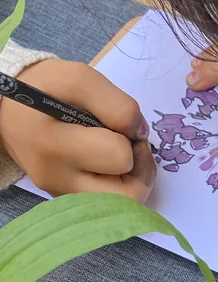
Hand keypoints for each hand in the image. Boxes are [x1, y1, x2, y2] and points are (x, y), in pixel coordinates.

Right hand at [0, 59, 156, 201]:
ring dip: (133, 178)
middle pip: (127, 194)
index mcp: (54, 146)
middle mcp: (56, 179)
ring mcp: (61, 193)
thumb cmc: (46, 89)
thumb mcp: (80, 78)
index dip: (131, 136)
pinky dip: (119, 183)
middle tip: (128, 142)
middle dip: (139, 166)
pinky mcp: (67, 198)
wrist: (10, 107)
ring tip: (120, 151)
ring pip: (122, 204)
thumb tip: (140, 134)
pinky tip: (108, 161)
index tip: (117, 122)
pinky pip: (108, 202)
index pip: (120, 157)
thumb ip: (117, 104)